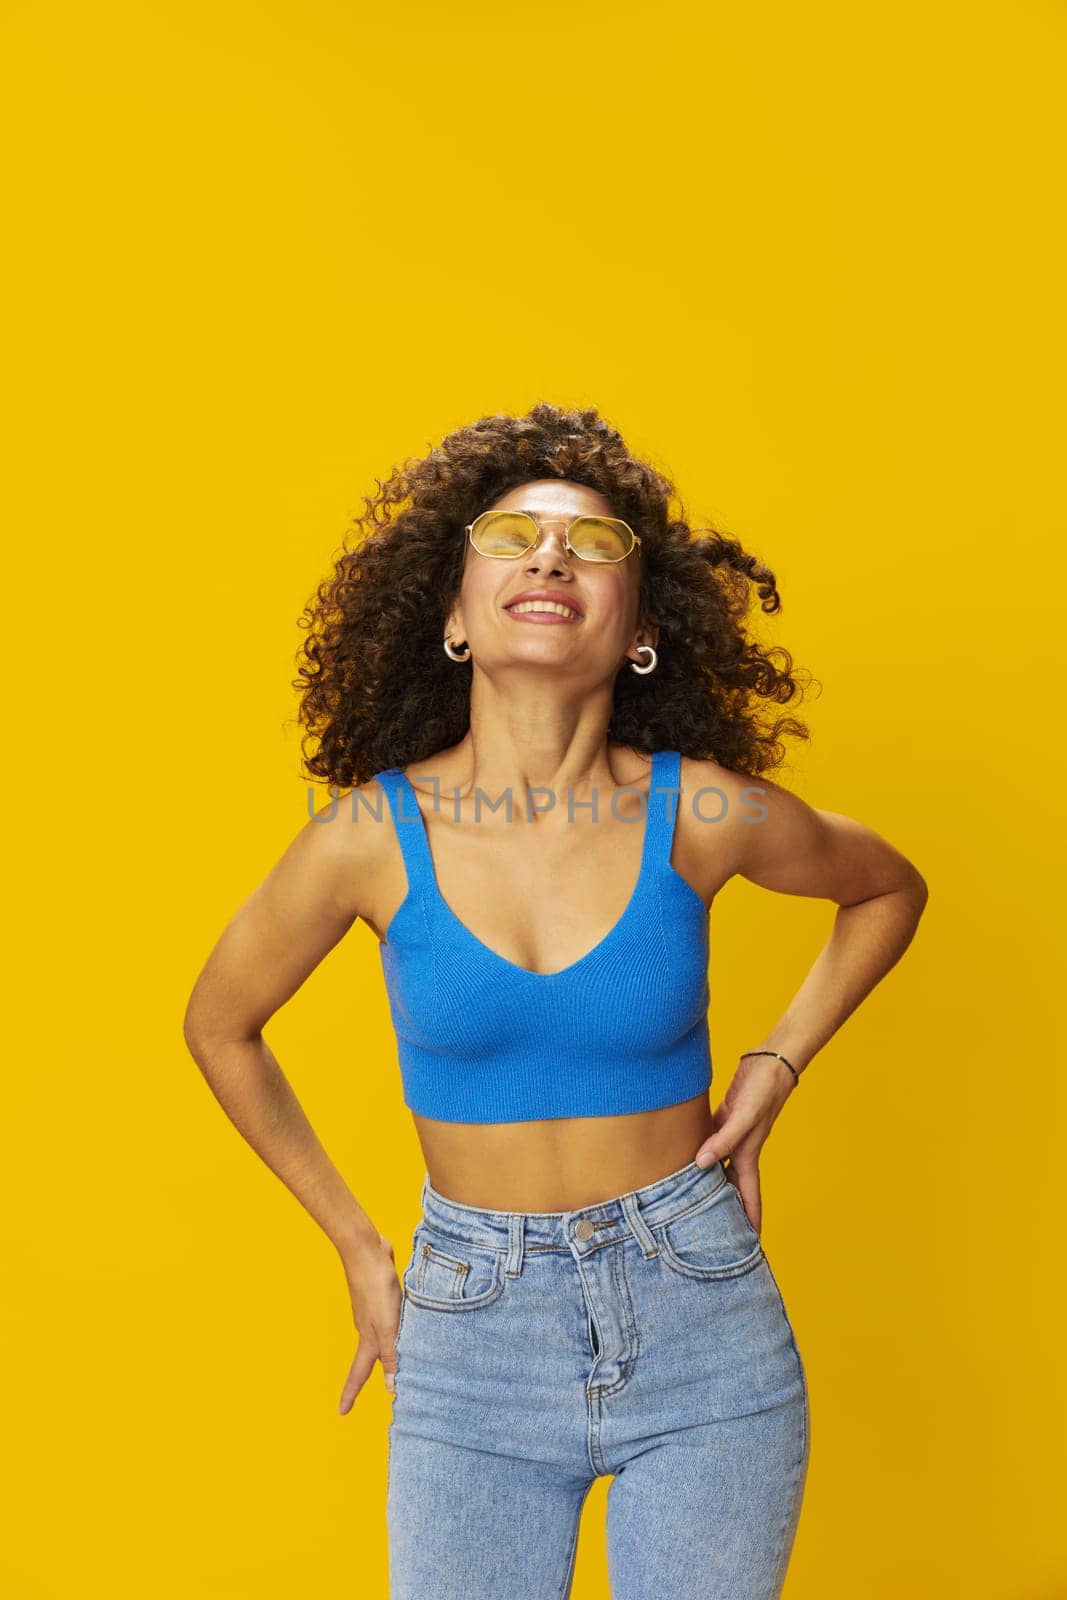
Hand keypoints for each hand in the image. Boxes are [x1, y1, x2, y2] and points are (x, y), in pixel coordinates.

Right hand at [337, 1231, 402, 1415]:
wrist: (367, 1251)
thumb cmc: (375, 1288)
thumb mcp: (387, 1325)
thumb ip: (392, 1355)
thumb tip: (392, 1389)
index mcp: (368, 1339)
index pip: (359, 1374)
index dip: (350, 1394)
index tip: (342, 1413)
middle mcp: (369, 1328)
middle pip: (375, 1358)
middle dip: (379, 1375)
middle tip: (387, 1391)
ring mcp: (375, 1312)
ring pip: (386, 1338)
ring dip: (393, 1351)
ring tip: (405, 1361)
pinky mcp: (384, 1296)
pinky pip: (395, 1319)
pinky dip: (401, 1329)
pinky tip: (412, 1325)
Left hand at [693, 1054, 797, 1234]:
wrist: (771, 1060)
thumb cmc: (763, 1088)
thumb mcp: (744, 1116)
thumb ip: (723, 1140)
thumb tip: (700, 1165)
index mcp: (748, 1154)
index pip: (748, 1196)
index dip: (749, 1220)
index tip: (749, 1246)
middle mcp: (741, 1148)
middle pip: (731, 1186)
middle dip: (726, 1207)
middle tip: (712, 1229)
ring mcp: (733, 1133)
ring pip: (719, 1164)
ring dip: (711, 1180)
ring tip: (696, 1198)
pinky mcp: (725, 1116)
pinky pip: (710, 1140)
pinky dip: (701, 1150)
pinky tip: (688, 1153)